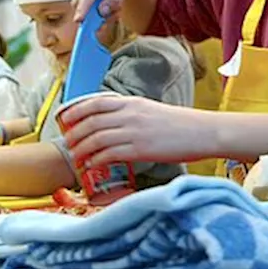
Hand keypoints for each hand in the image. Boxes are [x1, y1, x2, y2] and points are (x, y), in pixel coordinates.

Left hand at [60, 95, 215, 165]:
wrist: (202, 132)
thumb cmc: (180, 124)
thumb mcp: (151, 110)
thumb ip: (131, 113)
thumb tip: (112, 122)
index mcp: (133, 102)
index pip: (96, 102)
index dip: (76, 110)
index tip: (65, 117)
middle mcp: (130, 114)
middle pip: (91, 122)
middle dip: (75, 133)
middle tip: (68, 142)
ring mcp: (134, 132)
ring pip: (97, 139)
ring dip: (82, 149)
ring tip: (77, 157)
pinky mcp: (140, 150)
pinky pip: (109, 154)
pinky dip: (96, 160)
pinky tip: (92, 165)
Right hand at [72, 0, 140, 20]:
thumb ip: (115, 0)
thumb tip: (102, 12)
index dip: (83, 7)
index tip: (79, 20)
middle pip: (80, 1)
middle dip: (92, 14)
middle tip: (112, 16)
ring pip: (79, 3)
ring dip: (92, 10)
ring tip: (111, 5)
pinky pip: (81, 1)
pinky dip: (90, 6)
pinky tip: (103, 0)